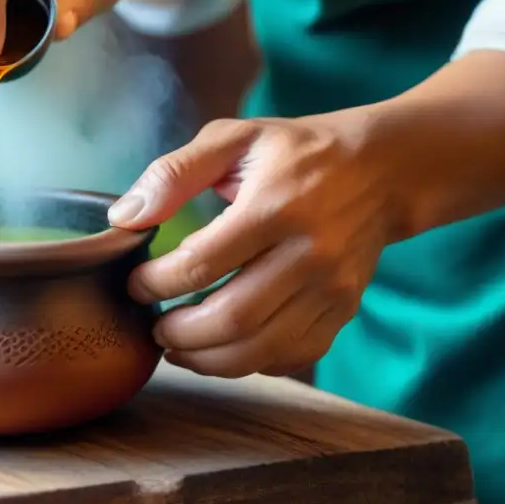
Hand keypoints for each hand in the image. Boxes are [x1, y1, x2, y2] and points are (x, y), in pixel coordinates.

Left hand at [109, 114, 395, 377]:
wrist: (381, 169)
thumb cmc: (295, 151)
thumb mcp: (232, 139)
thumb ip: (174, 173)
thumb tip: (123, 216)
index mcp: (274, 206)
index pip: (200, 263)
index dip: (156, 284)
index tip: (135, 284)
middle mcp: (309, 253)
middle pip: (231, 318)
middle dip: (178, 333)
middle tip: (152, 326)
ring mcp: (332, 288)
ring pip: (260, 349)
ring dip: (207, 359)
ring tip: (176, 346)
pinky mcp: (344, 310)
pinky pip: (291, 357)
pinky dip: (249, 363)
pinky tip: (222, 348)